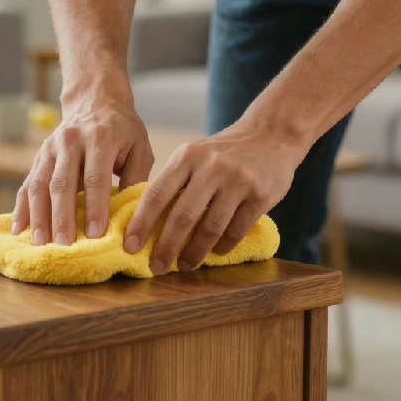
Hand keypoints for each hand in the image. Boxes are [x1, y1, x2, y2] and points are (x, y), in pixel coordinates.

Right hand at [13, 97, 153, 245]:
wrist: (95, 101)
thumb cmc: (123, 131)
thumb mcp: (140, 148)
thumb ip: (136, 180)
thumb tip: (131, 217)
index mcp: (100, 138)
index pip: (96, 177)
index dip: (95, 207)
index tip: (96, 234)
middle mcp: (71, 141)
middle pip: (63, 183)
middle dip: (63, 217)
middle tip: (65, 245)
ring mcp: (50, 148)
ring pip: (40, 185)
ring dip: (39, 216)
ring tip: (40, 243)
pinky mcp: (39, 156)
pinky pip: (26, 184)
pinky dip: (21, 208)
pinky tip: (18, 230)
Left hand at [123, 119, 308, 273]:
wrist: (271, 133)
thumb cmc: (224, 151)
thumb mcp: (195, 155)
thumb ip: (175, 182)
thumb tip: (146, 223)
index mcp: (188, 156)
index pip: (157, 193)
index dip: (141, 223)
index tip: (129, 246)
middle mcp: (212, 166)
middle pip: (182, 215)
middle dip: (165, 246)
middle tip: (155, 267)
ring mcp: (238, 180)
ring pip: (210, 227)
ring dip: (194, 252)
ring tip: (184, 265)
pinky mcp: (261, 195)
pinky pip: (236, 229)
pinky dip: (222, 246)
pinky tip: (215, 253)